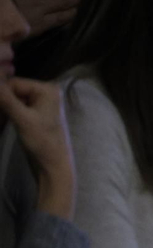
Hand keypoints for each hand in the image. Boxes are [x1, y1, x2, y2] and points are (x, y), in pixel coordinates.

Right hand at [0, 78, 73, 219]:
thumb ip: (6, 100)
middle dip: (1, 102)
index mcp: (47, 89)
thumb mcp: (22, 119)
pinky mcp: (34, 114)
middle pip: (12, 90)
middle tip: (2, 119)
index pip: (14, 82)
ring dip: (2, 109)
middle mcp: (45, 92)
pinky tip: (3, 122)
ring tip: (2, 122)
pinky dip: (6, 114)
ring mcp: (40, 103)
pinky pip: (14, 108)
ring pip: (11, 100)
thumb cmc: (42, 142)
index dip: (0, 94)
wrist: (52, 165)